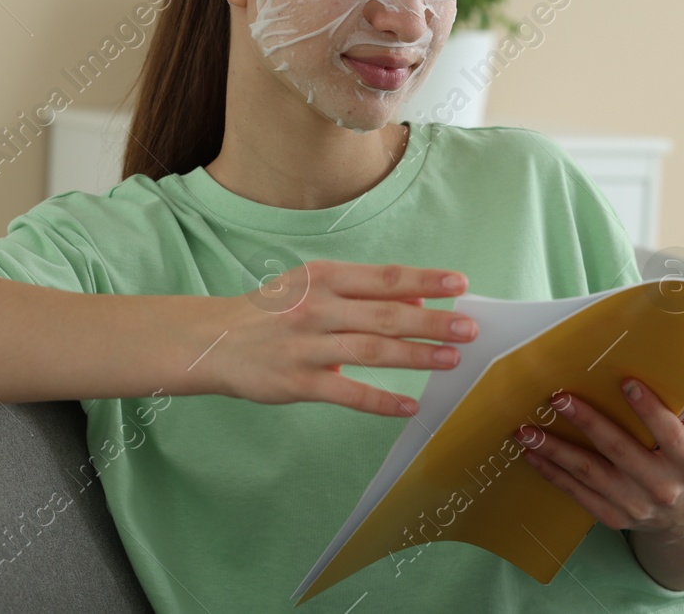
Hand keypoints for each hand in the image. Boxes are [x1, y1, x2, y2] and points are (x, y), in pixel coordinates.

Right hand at [184, 260, 478, 416]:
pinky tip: (409, 405)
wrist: (214, 341)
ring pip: (372, 352)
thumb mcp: (314, 287)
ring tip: (451, 360)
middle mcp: (317, 307)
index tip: (460, 284)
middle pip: (385, 315)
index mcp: (324, 277)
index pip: (384, 278)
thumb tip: (417, 304)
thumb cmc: (274, 311)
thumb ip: (362, 294)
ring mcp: (306, 346)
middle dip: (432, 323)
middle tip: (469, 328)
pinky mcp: (297, 382)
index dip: (424, 281)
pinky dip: (381, 401)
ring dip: (416, 357)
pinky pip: (348, 393)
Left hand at [517, 335, 683, 539]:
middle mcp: (664, 488)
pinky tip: (531, 455)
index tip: (626, 381)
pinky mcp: (614, 518)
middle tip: (559, 397)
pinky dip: (553, 474)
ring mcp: (636, 506)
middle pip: (621, 452)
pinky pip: (579, 495)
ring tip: (528, 429)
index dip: (650, 411)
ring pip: (591, 475)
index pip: (671, 435)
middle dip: (588, 423)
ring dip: (557, 451)